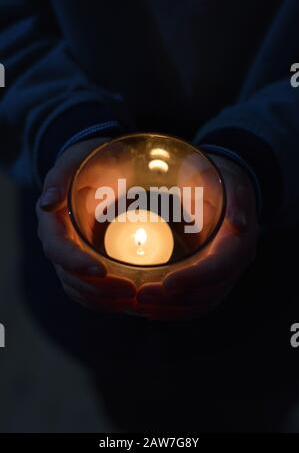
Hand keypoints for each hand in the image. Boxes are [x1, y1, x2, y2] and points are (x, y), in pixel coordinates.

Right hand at [36, 138, 135, 310]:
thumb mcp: (76, 160)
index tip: (102, 271)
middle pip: (70, 277)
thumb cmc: (90, 160)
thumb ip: (60, 177)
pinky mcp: (88, 263)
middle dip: (98, 289)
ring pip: (80, 289)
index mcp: (53, 221)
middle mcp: (59, 243)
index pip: (58, 249)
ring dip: (104, 300)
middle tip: (131, 290)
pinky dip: (107, 300)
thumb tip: (47, 203)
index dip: (76, 263)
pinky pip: (91, 290)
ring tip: (134, 300)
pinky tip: (128, 301)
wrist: (102, 166)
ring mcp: (74, 256)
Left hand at [136, 154, 259, 318]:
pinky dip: (174, 309)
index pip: (219, 269)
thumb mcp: (223, 180)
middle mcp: (233, 264)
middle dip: (174, 299)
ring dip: (171, 309)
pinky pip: (194, 301)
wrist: (221, 185)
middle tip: (142, 295)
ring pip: (200, 303)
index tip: (166, 283)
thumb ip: (234, 198)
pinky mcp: (208, 278)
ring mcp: (222, 274)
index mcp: (239, 242)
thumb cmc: (216, 179)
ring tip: (141, 305)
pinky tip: (151, 309)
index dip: (194, 279)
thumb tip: (240, 223)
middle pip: (207, 293)